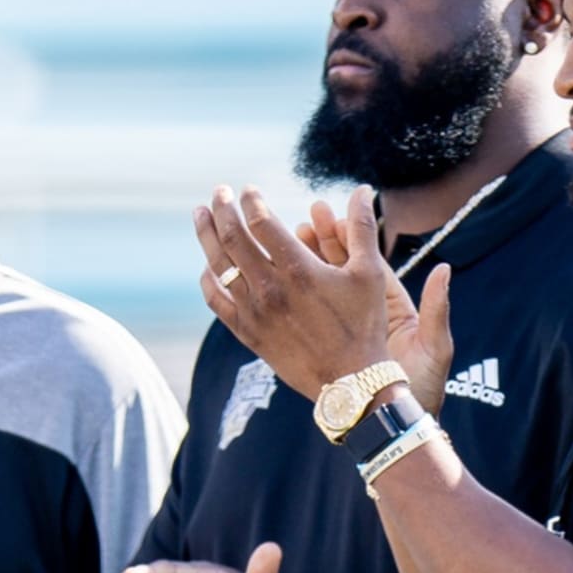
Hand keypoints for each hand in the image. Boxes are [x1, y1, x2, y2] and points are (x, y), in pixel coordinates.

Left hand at [195, 183, 389, 399]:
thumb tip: (364, 190)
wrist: (350, 382)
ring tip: (201, 215)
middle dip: (222, 210)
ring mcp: (254, 311)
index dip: (251, 200)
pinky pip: (216, 300)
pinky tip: (208, 267)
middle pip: (232, 237)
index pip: (261, 222)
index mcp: (298, 268)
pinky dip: (208, 279)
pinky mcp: (248, 333)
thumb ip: (363, 228)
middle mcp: (270, 288)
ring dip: (206, 236)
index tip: (248, 190)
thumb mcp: (371, 273)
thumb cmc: (364, 326)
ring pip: (218, 266)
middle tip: (218, 192)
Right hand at [297, 202, 452, 415]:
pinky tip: (273, 281)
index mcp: (392, 307)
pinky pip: (309, 318)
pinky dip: (293, 299)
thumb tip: (444, 269)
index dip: (347, 239)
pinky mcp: (328, 350)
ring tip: (284, 242)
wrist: (401, 424)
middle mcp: (367, 314)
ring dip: (303, 266)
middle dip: (321, 244)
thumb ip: (437, 308)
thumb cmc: (424, 388)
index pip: (368, 263)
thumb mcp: (433, 346)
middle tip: (302, 222)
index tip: (330, 216)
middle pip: (341, 270)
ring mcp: (345, 330)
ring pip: (321, 290)